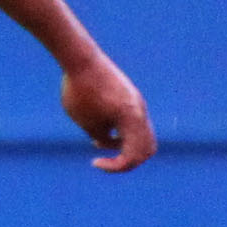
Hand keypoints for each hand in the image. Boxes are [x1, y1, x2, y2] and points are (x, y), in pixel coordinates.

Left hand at [61, 55, 153, 172]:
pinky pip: (135, 123)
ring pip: (143, 136)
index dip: (115, 167)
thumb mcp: (86, 122)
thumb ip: (103, 138)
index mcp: (132, 119)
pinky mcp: (131, 97)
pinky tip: (101, 128)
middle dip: (127, 160)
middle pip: (147, 149)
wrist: (81, 60)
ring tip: (100, 143)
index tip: (95, 162)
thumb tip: (113, 144)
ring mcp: (138, 103)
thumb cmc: (80, 91)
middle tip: (105, 161)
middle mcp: (140, 111)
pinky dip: (124, 132)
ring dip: (126, 145)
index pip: (133, 156)